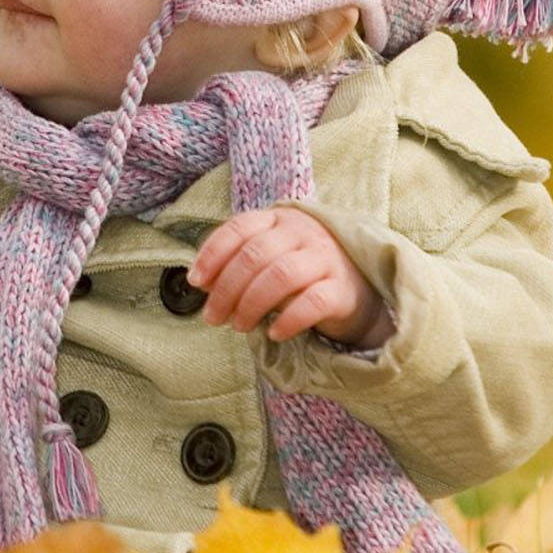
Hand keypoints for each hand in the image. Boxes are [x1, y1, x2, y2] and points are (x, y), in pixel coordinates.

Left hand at [187, 207, 392, 347]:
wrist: (356, 287)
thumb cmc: (299, 273)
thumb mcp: (267, 259)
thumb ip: (235, 264)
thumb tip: (202, 282)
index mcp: (277, 219)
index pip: (238, 228)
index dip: (212, 254)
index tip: (196, 282)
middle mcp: (302, 232)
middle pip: (255, 255)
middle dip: (226, 289)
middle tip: (213, 317)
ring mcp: (325, 257)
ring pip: (280, 276)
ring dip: (251, 304)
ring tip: (239, 326)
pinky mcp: (342, 287)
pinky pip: (312, 302)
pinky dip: (288, 319)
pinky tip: (274, 333)